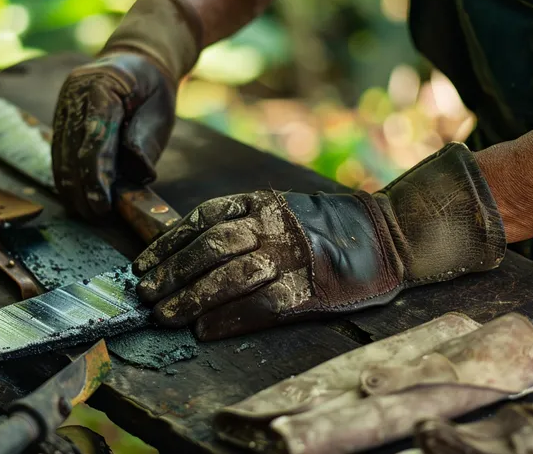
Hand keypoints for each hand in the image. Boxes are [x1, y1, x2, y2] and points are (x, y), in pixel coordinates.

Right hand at [51, 0, 201, 218]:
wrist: (136, 60)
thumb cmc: (152, 87)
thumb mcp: (160, 108)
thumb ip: (146, 138)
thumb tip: (138, 172)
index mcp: (102, 85)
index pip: (95, 136)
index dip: (96, 173)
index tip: (102, 202)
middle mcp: (75, 94)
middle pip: (72, 149)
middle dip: (81, 187)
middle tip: (95, 216)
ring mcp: (63, 105)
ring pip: (60, 153)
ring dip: (71, 186)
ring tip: (86, 212)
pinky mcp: (60, 118)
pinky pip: (60, 152)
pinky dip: (67, 176)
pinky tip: (77, 196)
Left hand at [133, 143, 505, 340]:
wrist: (390, 233)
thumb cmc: (327, 224)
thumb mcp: (281, 208)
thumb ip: (241, 221)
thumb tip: (186, 248)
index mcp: (262, 202)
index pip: (202, 219)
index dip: (168, 244)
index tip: (142, 265)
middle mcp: (274, 225)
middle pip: (210, 248)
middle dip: (172, 274)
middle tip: (147, 296)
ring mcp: (294, 255)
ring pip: (231, 275)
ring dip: (193, 297)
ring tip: (167, 315)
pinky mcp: (314, 287)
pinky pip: (265, 305)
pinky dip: (232, 318)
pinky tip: (207, 330)